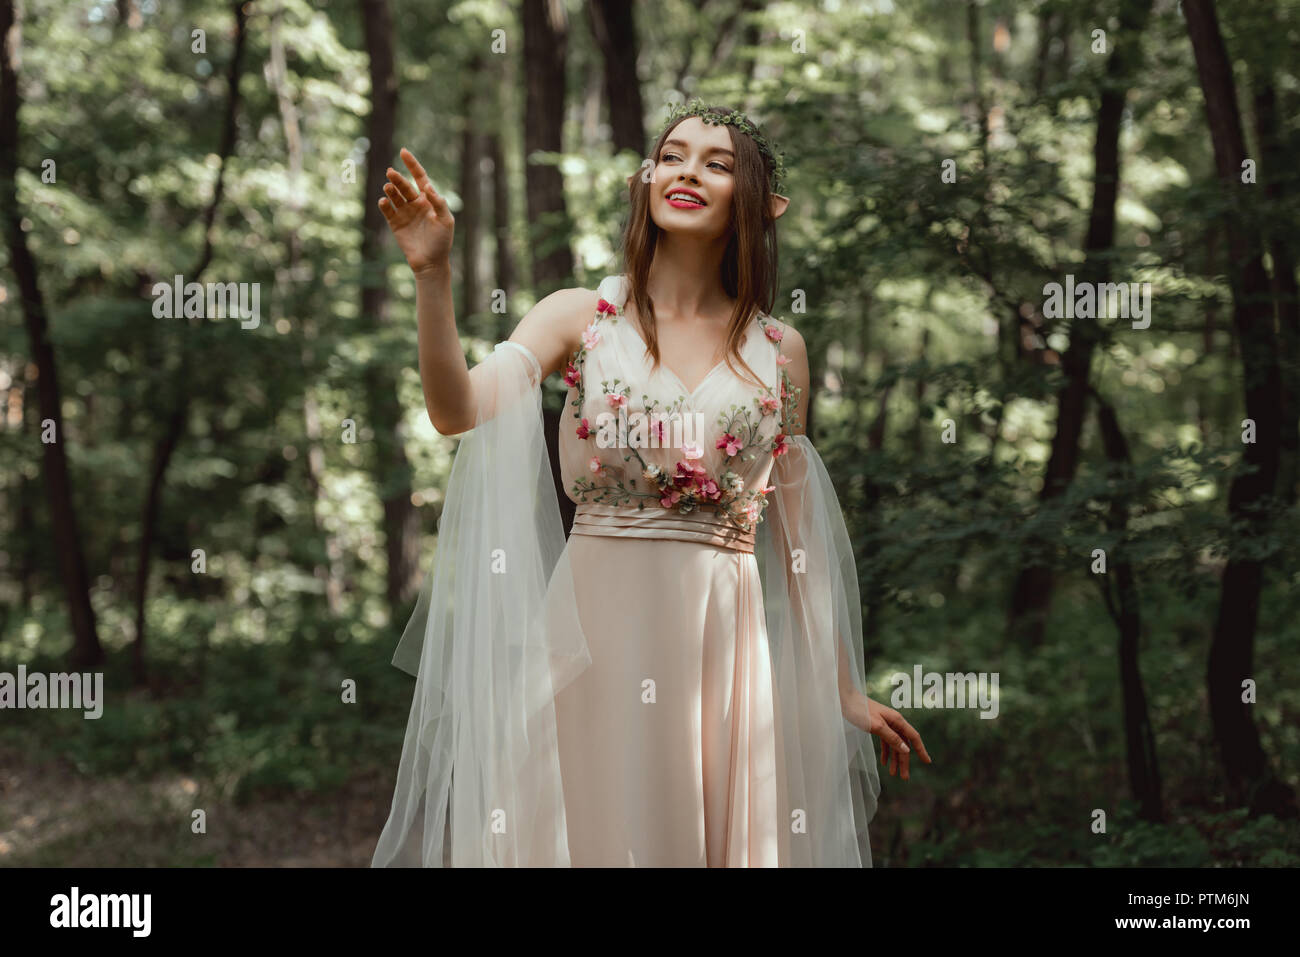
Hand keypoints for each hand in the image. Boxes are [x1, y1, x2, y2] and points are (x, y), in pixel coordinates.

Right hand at [377, 147, 453, 274]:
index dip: (412, 164)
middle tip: (391, 173)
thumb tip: (427, 186)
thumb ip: (438, 202)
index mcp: (428, 200)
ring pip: (394, 196)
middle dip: (398, 178)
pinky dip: (384, 204)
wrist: (430, 262)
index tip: (403, 151)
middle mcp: (415, 203)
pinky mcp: (395, 223)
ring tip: (388, 187)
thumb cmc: (442, 241)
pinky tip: (384, 201)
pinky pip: (387, 210)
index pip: (419, 177)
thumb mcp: (445, 221)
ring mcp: (404, 212)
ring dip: (391, 190)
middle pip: (404, 185)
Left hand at [844, 692, 930, 780]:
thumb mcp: (877, 726)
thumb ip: (892, 738)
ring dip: (894, 759)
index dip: (921, 750)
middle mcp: (894, 722)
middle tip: (904, 778)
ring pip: (894, 744)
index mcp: (897, 720)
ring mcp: (886, 724)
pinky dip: (886, 752)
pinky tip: (884, 762)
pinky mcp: (878, 726)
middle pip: (903, 744)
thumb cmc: (861, 710)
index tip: (927, 762)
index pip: (913, 737)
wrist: (846, 699)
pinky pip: (885, 741)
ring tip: (893, 774)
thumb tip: (906, 750)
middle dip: (904, 761)